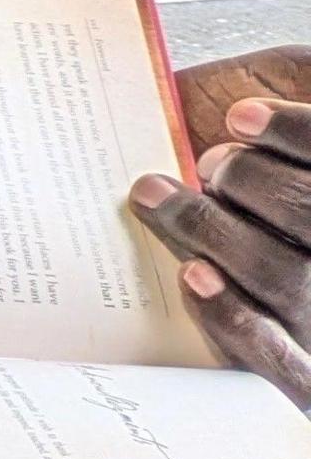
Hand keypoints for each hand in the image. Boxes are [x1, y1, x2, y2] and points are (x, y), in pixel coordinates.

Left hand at [134, 45, 310, 404]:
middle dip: (249, 180)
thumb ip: (274, 90)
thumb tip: (215, 83)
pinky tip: (192, 274)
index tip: (237, 116)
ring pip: (287, 276)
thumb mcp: (274, 104)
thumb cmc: (261, 191)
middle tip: (208, 163)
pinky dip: (231, 315)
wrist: (264, 283)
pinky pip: (276, 357)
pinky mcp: (302, 374)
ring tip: (160, 197)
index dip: (298, 133)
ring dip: (215, 230)